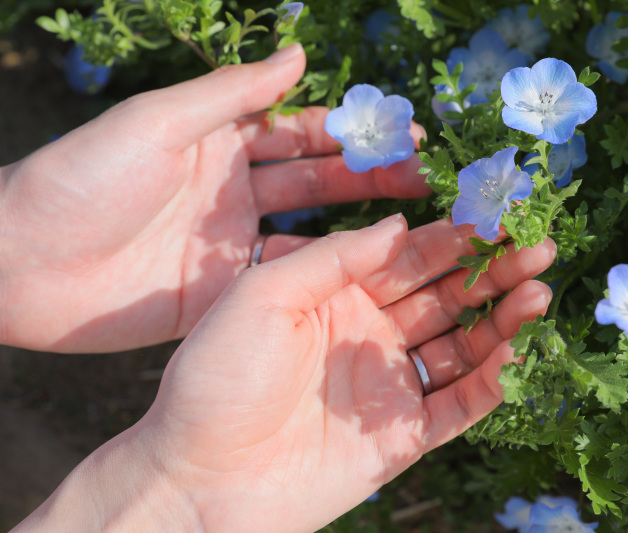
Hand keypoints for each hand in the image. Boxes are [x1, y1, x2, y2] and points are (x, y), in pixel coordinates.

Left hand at [0, 43, 427, 351]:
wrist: (21, 264)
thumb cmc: (81, 179)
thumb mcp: (158, 123)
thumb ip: (231, 94)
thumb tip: (300, 55)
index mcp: (218, 142)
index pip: (297, 131)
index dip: (349, 130)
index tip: (402, 129)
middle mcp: (232, 191)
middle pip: (315, 181)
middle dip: (368, 176)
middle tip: (423, 176)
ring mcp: (229, 244)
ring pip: (308, 230)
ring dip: (356, 225)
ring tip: (412, 222)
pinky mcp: (221, 291)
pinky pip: (281, 279)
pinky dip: (321, 275)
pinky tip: (363, 274)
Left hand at [138, 216, 555, 530]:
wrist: (197, 479)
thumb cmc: (216, 380)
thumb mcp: (262, 296)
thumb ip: (332, 257)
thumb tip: (399, 224)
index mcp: (336, 293)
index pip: (409, 254)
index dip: (454, 233)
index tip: (496, 211)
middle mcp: (369, 333)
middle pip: (446, 295)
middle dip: (492, 270)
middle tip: (539, 245)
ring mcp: (388, 384)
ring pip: (461, 345)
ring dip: (503, 320)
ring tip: (540, 292)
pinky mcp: (402, 435)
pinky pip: (458, 405)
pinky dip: (491, 382)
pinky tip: (518, 353)